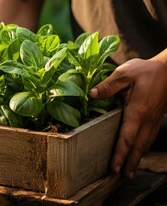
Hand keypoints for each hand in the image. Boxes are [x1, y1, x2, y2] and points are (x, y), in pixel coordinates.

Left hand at [89, 58, 166, 178]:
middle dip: (130, 163)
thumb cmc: (146, 70)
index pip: (127, 138)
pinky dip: (143, 148)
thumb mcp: (124, 73)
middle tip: (121, 177)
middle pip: (138, 147)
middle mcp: (147, 120)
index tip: (114, 168)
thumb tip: (91, 95)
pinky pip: (150, 137)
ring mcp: (154, 119)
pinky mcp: (156, 117)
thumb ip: (107, 86)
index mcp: (137, 111)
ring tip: (130, 171)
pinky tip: (139, 152)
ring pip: (145, 144)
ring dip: (137, 158)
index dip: (120, 155)